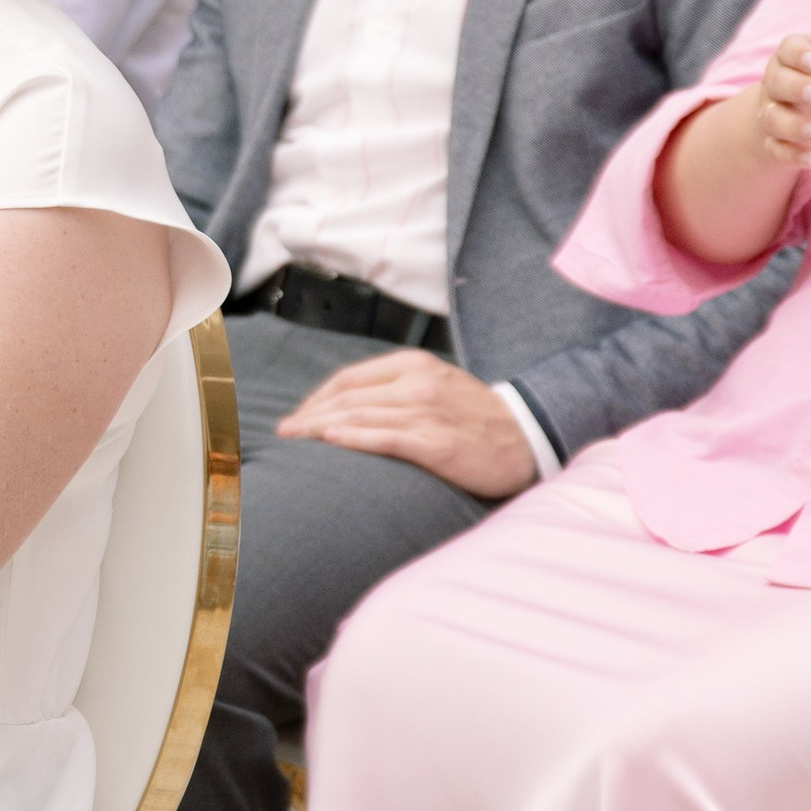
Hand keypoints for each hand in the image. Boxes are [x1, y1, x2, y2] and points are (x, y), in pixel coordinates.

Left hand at [276, 353, 538, 497]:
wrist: (527, 437)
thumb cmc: (476, 418)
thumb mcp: (435, 386)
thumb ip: (394, 390)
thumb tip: (346, 408)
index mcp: (414, 366)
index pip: (349, 378)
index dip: (316, 398)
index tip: (297, 417)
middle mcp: (418, 384)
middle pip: (348, 397)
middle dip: (309, 415)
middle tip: (284, 433)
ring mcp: (428, 412)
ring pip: (360, 416)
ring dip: (320, 428)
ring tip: (295, 441)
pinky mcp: (438, 444)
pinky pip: (386, 438)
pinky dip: (353, 439)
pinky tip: (330, 443)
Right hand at [754, 0, 810, 174]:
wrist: (807, 113)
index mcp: (793, 56)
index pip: (787, 50)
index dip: (798, 55)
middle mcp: (777, 83)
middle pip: (776, 83)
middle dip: (795, 88)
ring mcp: (774, 113)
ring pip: (773, 118)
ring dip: (793, 124)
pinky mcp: (777, 142)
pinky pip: (776, 149)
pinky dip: (791, 155)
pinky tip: (810, 157)